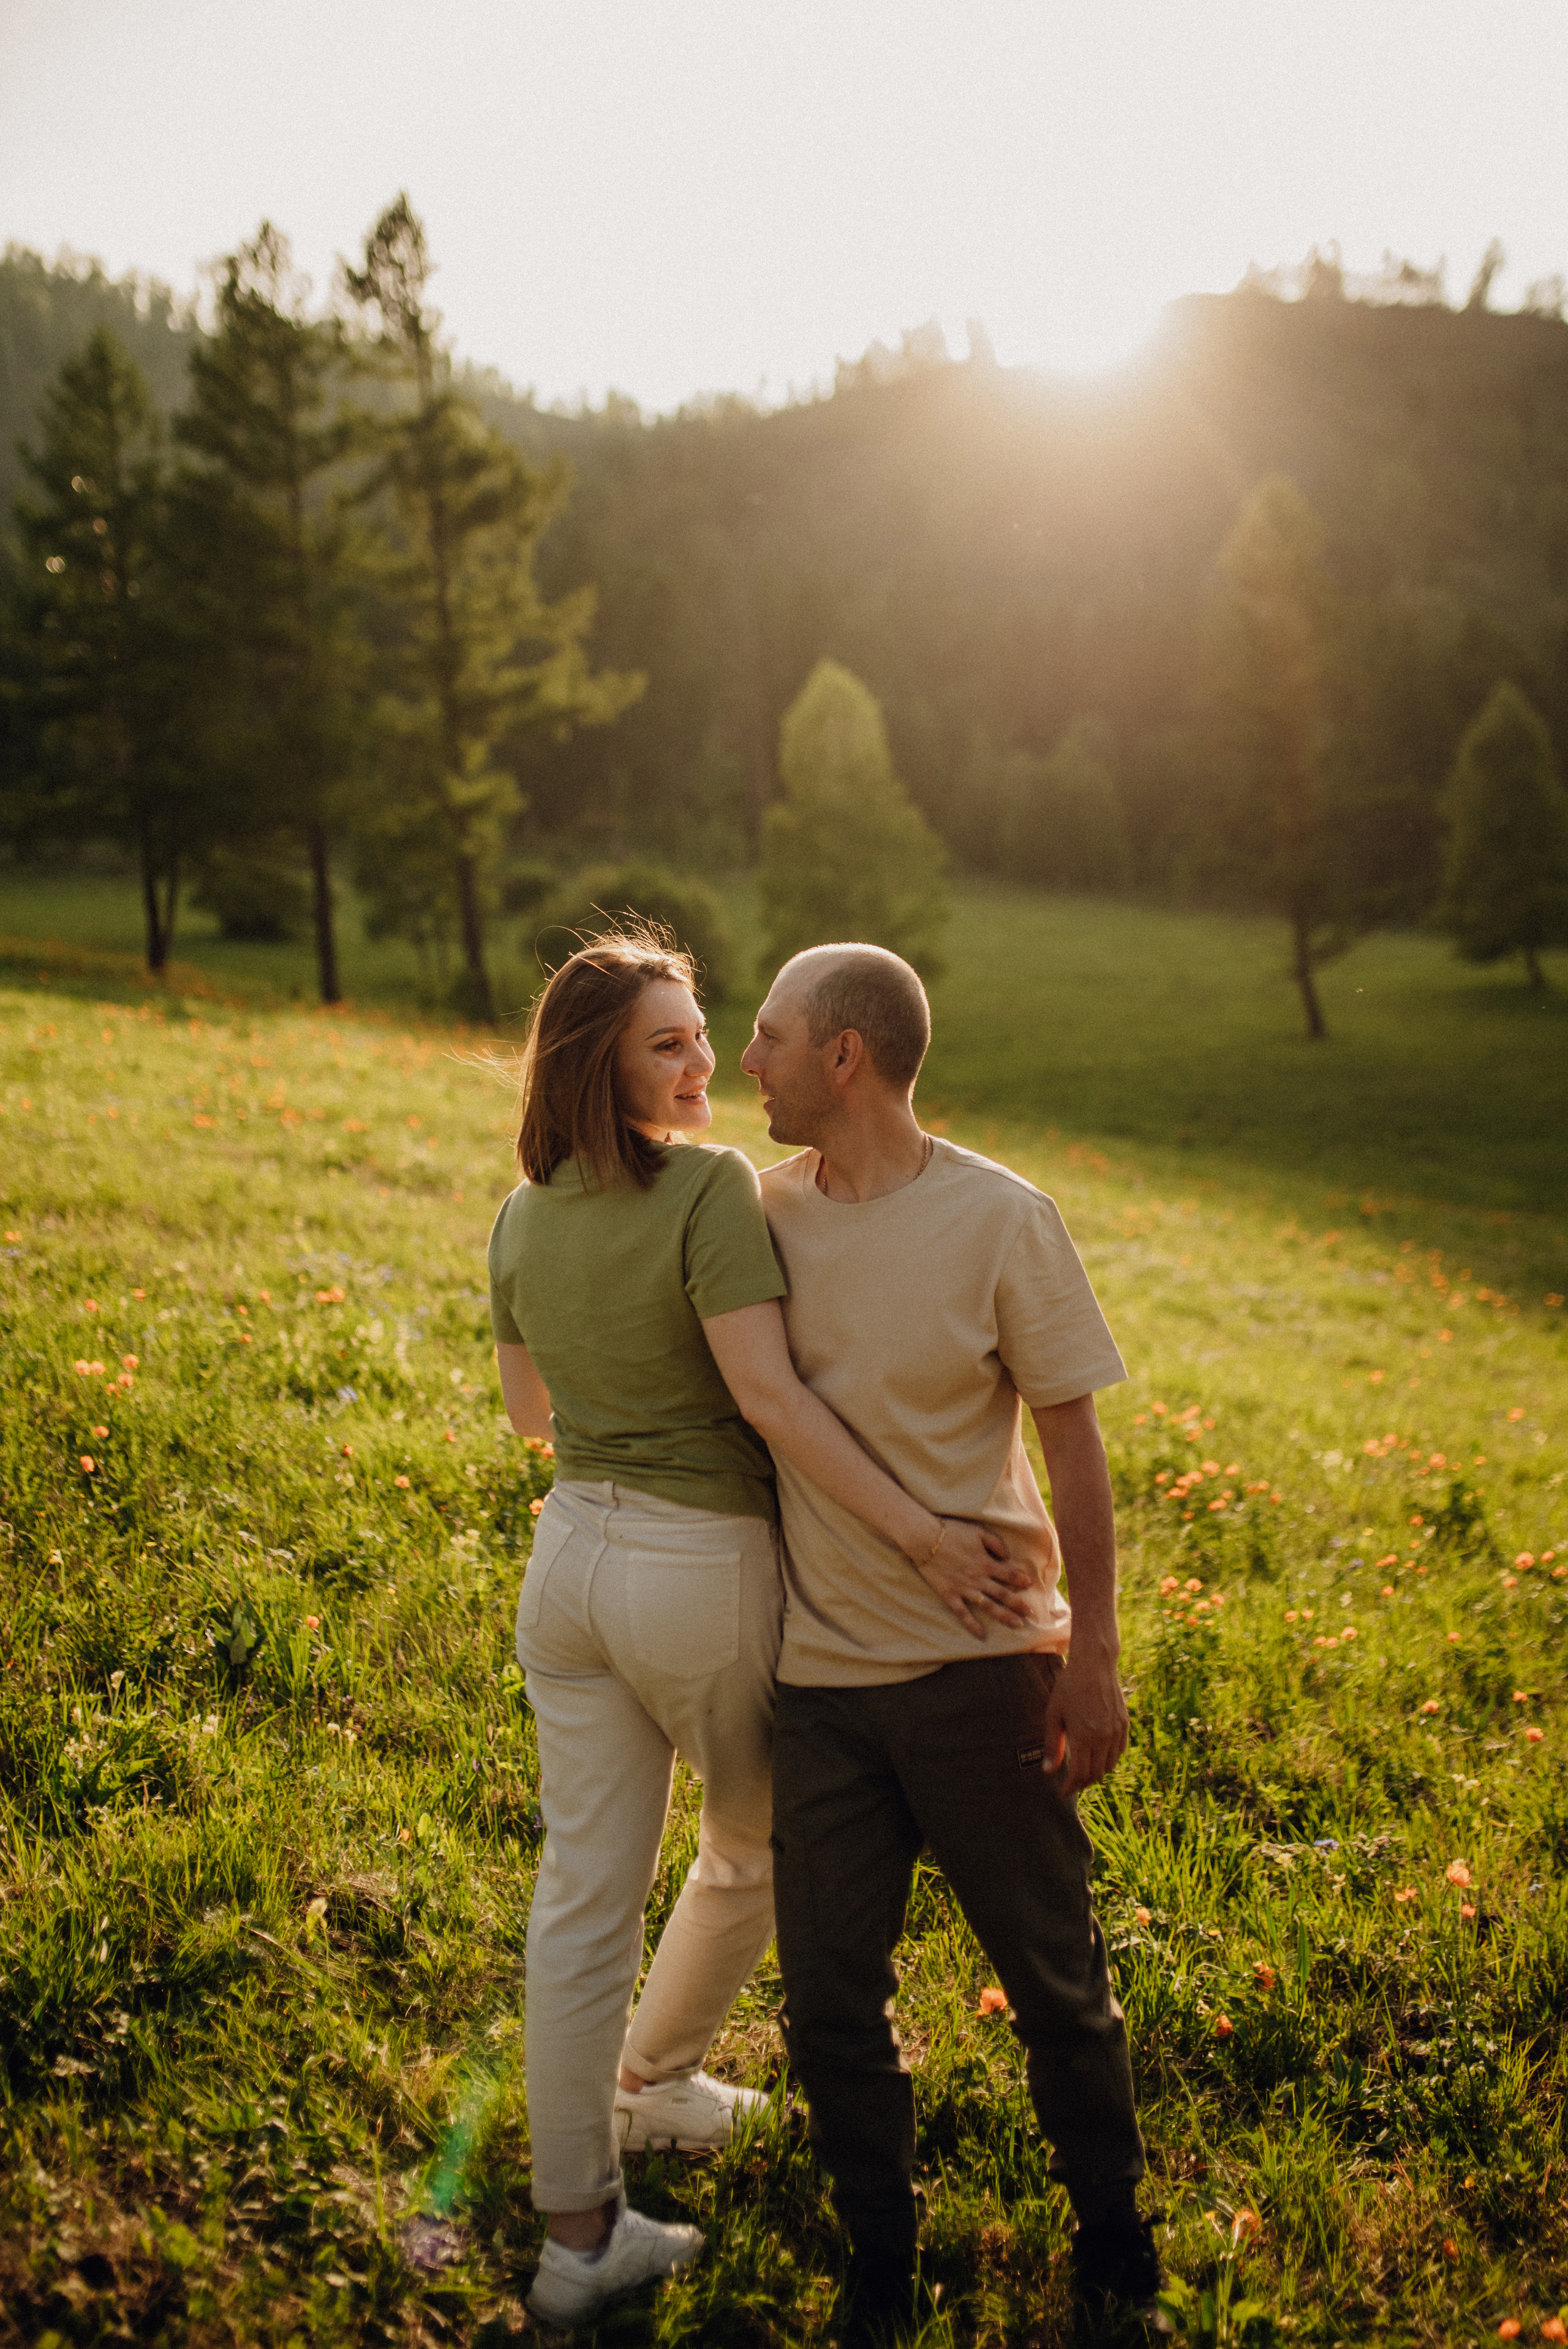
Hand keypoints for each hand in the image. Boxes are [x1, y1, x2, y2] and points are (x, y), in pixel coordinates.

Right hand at [914, 1520, 1034, 1642]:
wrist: (924, 1538)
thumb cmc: (951, 1532)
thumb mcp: (978, 1532)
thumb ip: (996, 1543)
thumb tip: (1007, 1556)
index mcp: (986, 1562)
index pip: (1009, 1574)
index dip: (1021, 1579)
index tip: (1029, 1584)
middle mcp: (978, 1578)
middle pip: (1003, 1594)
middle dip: (1019, 1603)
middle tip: (1031, 1613)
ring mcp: (964, 1589)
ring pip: (988, 1606)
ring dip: (1004, 1616)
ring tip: (1017, 1625)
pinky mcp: (949, 1595)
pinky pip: (963, 1614)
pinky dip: (973, 1625)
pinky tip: (982, 1636)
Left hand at [1042, 1647, 1128, 1795]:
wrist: (1094, 1664)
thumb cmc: (1069, 1687)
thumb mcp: (1054, 1715)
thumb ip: (1052, 1745)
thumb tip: (1049, 1772)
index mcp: (1083, 1736)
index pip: (1079, 1774)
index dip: (1071, 1787)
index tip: (1063, 1792)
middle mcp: (1103, 1737)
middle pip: (1095, 1774)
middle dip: (1083, 1783)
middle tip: (1072, 1783)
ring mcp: (1116, 1731)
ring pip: (1109, 1765)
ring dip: (1096, 1773)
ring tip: (1084, 1771)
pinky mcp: (1124, 1724)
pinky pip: (1119, 1751)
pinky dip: (1109, 1759)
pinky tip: (1098, 1756)